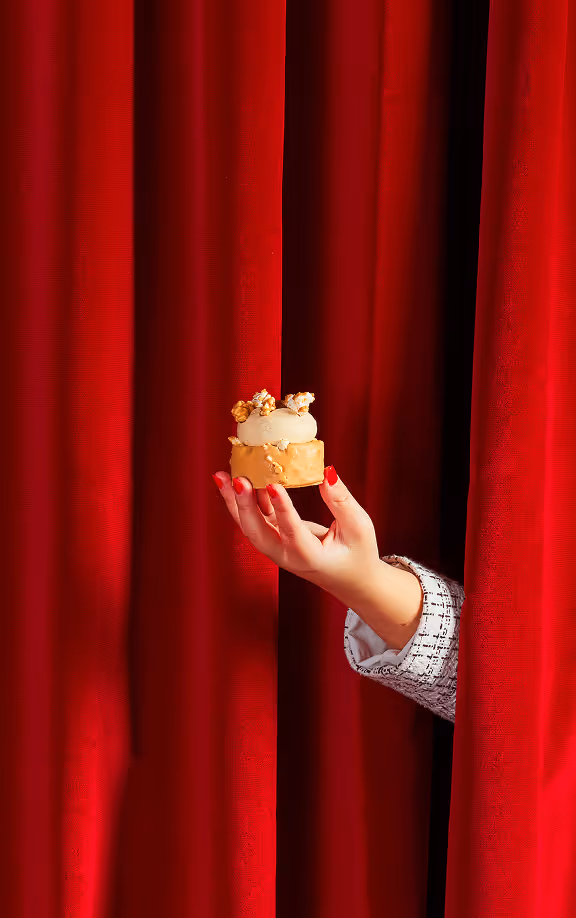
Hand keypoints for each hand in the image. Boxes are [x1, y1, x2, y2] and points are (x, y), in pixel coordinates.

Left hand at [212, 467, 381, 601]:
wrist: (350, 579)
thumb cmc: (357, 554)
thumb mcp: (359, 528)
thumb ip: (342, 501)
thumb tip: (326, 472)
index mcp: (310, 557)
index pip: (292, 531)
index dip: (281, 508)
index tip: (272, 485)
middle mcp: (286, 556)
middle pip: (257, 533)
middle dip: (244, 505)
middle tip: (237, 479)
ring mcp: (277, 549)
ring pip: (250, 526)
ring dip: (234, 501)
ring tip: (221, 476)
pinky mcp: (274, 538)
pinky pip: (255, 519)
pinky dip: (243, 500)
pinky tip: (234, 479)